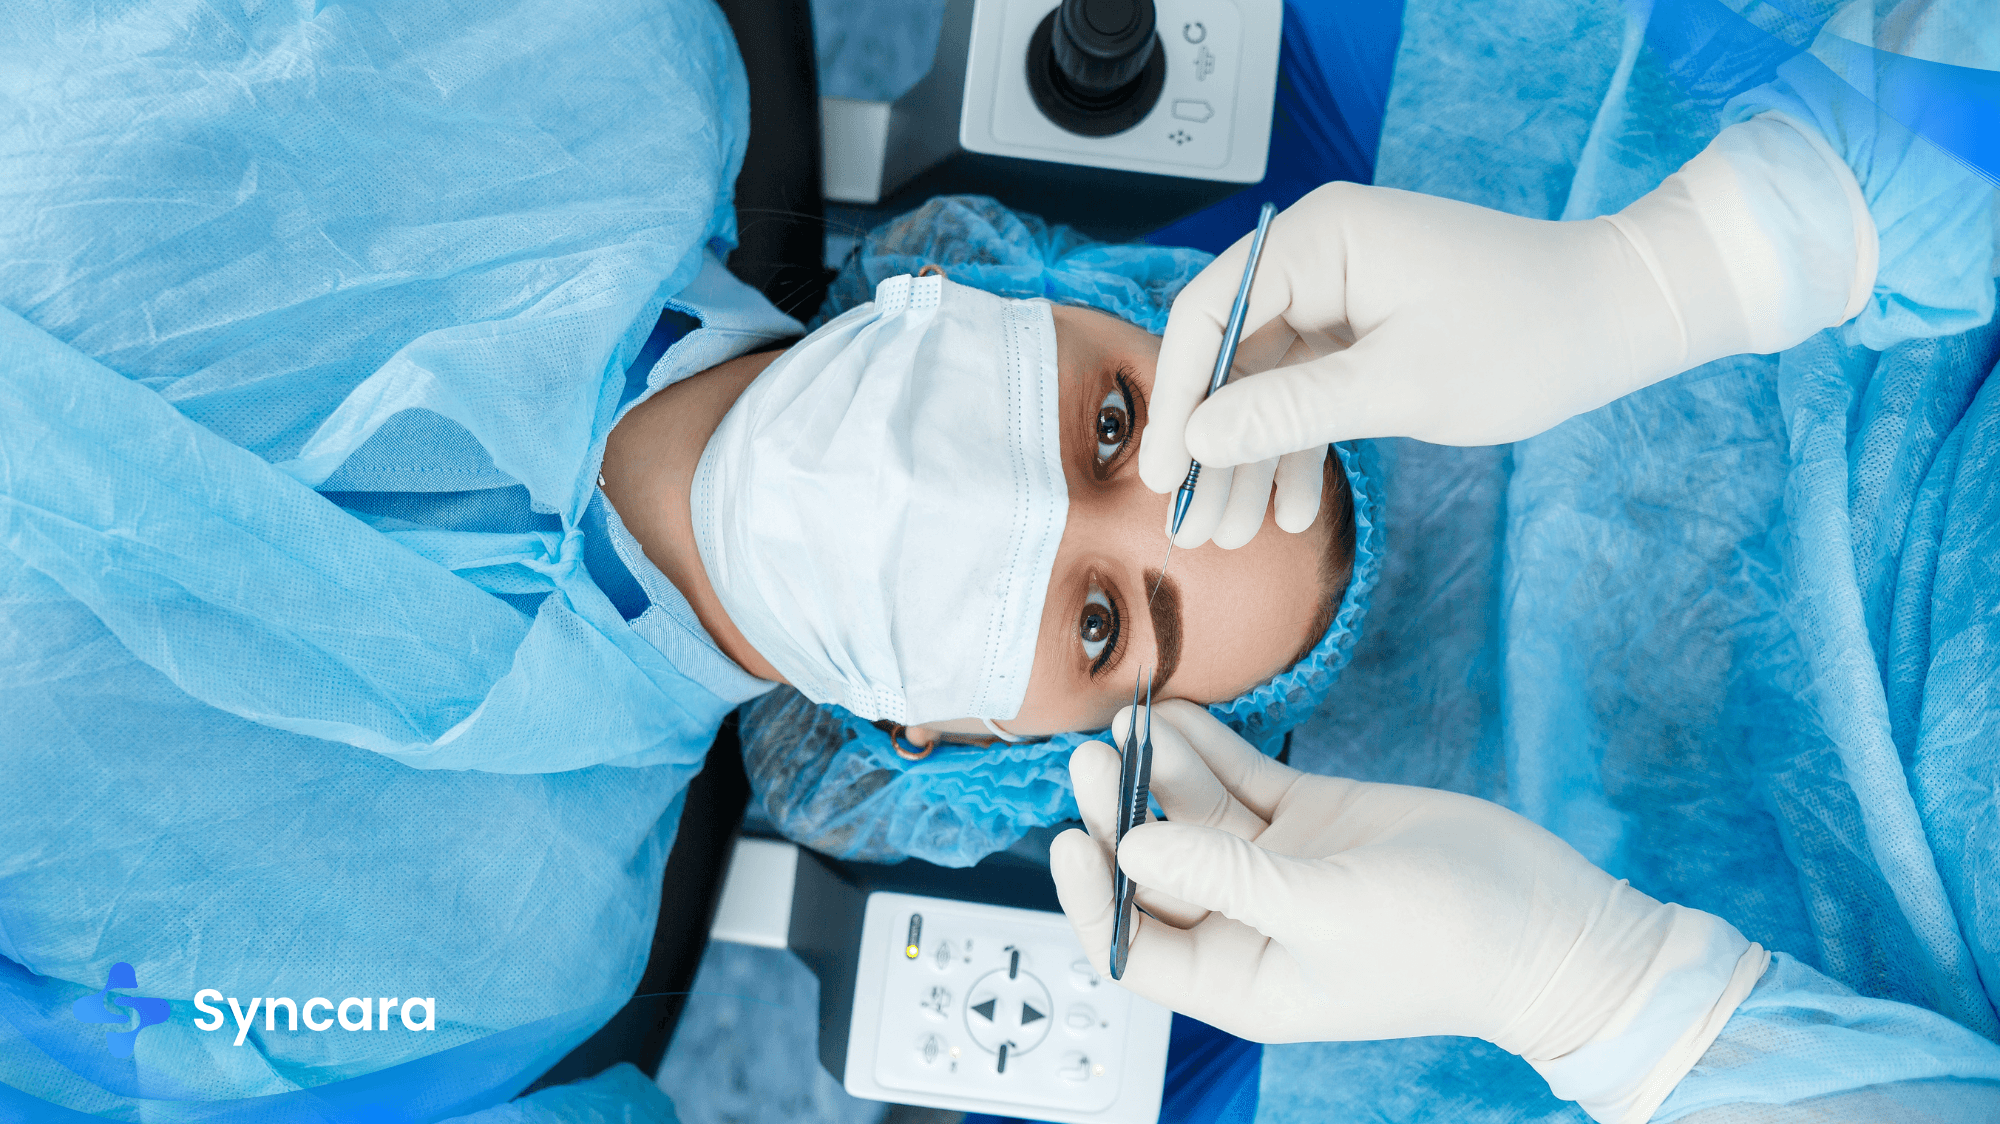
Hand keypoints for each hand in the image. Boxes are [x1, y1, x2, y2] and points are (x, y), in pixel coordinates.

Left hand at [1053, 700, 1761, 1118]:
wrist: (1552, 923)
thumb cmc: (1448, 944)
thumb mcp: (1327, 912)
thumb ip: (1226, 880)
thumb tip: (1131, 850)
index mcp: (1240, 979)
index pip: (1134, 944)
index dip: (1093, 895)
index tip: (1070, 837)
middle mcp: (1247, 924)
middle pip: (1156, 867)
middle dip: (1121, 813)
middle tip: (1092, 754)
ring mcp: (1276, 867)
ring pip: (1193, 814)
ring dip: (1159, 770)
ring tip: (1129, 718)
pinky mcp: (1310, 818)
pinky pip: (1241, 779)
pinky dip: (1208, 748)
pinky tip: (1175, 713)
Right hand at [1142, 116, 1868, 548]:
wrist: (1623, 318)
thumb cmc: (1529, 336)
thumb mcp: (1401, 387)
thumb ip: (1290, 412)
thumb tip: (1199, 439)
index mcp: (1322, 239)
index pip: (1209, 312)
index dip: (1177, 398)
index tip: (1163, 474)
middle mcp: (1322, 254)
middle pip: (1231, 354)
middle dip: (1214, 446)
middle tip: (1192, 527)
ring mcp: (1343, 290)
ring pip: (1266, 382)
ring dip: (1251, 460)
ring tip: (1232, 538)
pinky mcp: (1368, 326)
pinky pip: (1309, 388)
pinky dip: (1298, 447)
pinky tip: (1292, 514)